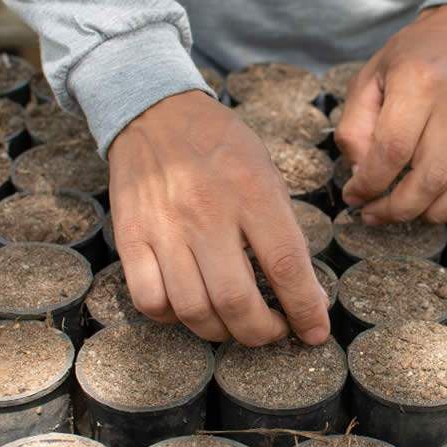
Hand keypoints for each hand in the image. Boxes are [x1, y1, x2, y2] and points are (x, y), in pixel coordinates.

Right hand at [108, 91, 330, 345]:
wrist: (156, 113)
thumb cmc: (222, 146)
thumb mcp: (267, 173)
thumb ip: (285, 231)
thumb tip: (306, 294)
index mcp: (252, 192)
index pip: (285, 266)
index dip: (305, 310)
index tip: (315, 332)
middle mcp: (207, 213)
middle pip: (237, 301)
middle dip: (263, 333)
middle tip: (274, 331)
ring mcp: (165, 228)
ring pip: (193, 310)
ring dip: (222, 332)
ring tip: (236, 324)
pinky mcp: (131, 238)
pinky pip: (150, 301)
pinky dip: (174, 318)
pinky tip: (191, 308)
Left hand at [336, 5, 446, 223]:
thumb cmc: (408, 58)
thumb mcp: (368, 79)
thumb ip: (355, 127)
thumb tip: (361, 174)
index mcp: (417, 84)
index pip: (393, 149)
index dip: (370, 183)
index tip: (354, 195)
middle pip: (430, 177)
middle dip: (397, 208)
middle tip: (374, 213)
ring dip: (434, 213)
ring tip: (409, 211)